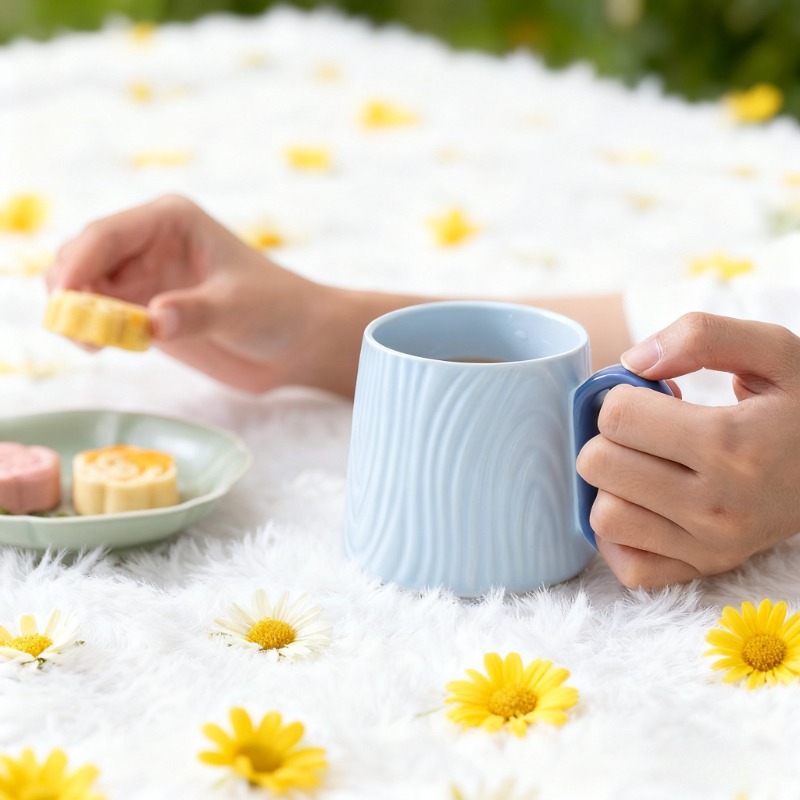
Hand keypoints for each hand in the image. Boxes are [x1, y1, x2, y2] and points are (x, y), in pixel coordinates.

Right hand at [47, 195, 351, 393]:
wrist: (298, 342)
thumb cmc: (279, 309)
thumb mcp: (239, 309)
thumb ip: (195, 314)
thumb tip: (151, 322)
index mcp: (170, 220)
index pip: (108, 234)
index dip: (79, 264)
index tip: (65, 299)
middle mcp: (149, 243)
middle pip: (84, 258)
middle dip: (70, 289)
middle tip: (76, 329)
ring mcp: (145, 277)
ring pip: (85, 288)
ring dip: (75, 312)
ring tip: (89, 343)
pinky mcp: (145, 310)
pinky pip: (100, 315)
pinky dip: (90, 330)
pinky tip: (98, 348)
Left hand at [576, 312, 799, 587]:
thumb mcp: (774, 350)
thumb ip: (702, 336)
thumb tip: (633, 361)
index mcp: (730, 443)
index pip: (617, 417)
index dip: (621, 396)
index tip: (649, 397)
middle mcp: (717, 504)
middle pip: (598, 465)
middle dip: (609, 437)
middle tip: (644, 431)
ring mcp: (711, 544)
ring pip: (604, 517)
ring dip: (611, 486)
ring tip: (647, 466)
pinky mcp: (706, 568)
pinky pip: (628, 567)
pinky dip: (622, 536)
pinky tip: (645, 504)